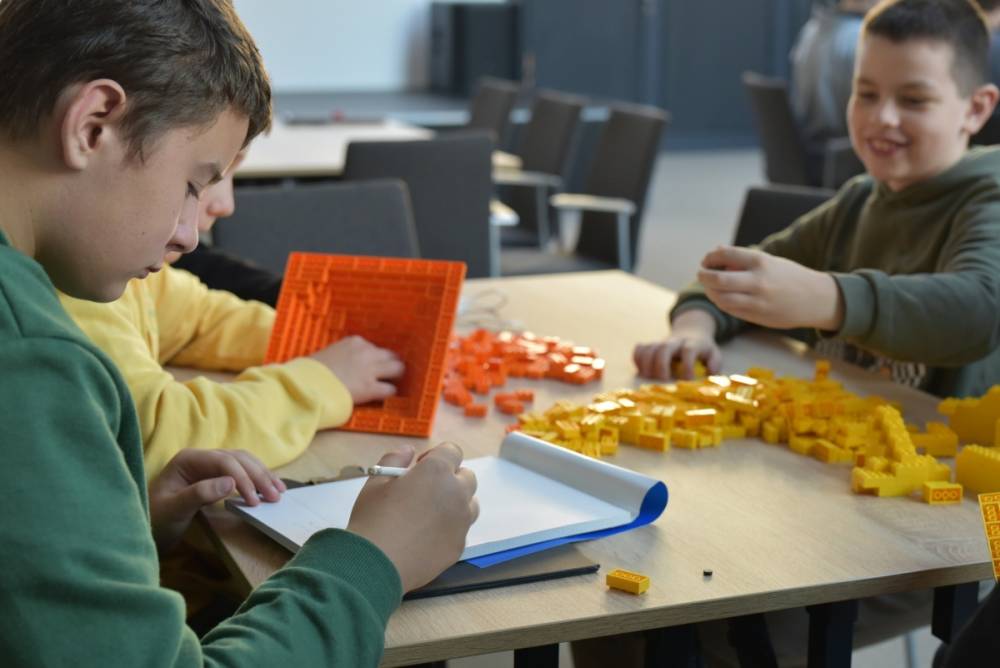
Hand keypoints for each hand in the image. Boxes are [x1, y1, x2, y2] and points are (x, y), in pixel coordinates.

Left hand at [148, 449, 284, 552]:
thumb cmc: (154, 520)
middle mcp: (200, 458)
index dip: (243, 478)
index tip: (254, 500)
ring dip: (262, 475)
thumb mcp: (173, 510)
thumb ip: (199, 494)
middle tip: (274, 496)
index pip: (224, 461)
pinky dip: (256, 479)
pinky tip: (267, 487)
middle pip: (237, 458)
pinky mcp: (214, 477)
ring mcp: (208, 466)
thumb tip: (231, 483)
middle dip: (258, 476)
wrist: (142, 530)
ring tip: (278, 492)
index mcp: (188, 459)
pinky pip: (240, 472)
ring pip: (243, 462)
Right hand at [309, 335, 404, 403]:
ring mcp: (370, 370)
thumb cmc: (312, 371)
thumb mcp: (330, 353)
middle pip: (391, 355)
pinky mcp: (370, 388)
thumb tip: (350, 363)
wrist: (307, 384)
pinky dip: (389, 392)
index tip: (373, 365)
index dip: (376, 358)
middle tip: (390, 373)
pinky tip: (383, 395)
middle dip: (391, 364)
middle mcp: (366, 352)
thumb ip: (345, 355)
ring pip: (398, 369)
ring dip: (395, 376)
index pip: (375, 347)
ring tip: (391, 382)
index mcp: (355, 342)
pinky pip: (390, 389)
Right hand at [347, 443, 478, 591]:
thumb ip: (395, 459)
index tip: (418, 468)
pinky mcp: (459, 546)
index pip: (453, 451)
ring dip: (455, 503)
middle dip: (449, 478)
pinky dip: (450, 528)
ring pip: (470, 504)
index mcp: (437, 471)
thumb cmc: (373, 518)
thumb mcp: (376, 481)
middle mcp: (457, 493)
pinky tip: (427, 538)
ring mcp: (461, 522)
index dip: (436, 456)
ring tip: (429, 515)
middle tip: (424, 491)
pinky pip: (461, 530)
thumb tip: (409, 452)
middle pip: (466, 477)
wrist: (376, 564)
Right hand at [634, 308, 721, 379]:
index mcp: (692, 344)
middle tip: (662, 380)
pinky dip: (637, 359)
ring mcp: (661, 342)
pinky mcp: (651, 345)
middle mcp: (675, 342)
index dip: (688, 365)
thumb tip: (710, 373)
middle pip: (664, 348)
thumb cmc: (702, 350)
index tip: (688, 381)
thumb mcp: (713, 353)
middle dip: (661, 364)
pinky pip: (639, 349)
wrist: (690, 332)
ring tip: (647, 378)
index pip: (689, 350)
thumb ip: (715, 363)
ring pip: (649, 348)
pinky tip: (640, 371)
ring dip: (646, 364)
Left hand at [697, 246, 843, 330]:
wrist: (816, 299)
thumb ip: (743, 258)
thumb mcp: (770, 261)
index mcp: (761, 261)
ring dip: (710, 292)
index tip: (707, 259)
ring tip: (710, 287)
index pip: (725, 254)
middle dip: (704, 275)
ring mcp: (758, 300)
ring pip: (721, 298)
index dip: (710, 257)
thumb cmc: (790, 276)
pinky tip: (722, 297)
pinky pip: (731, 310)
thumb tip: (717, 251)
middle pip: (718, 279)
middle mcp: (758, 281)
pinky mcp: (758, 316)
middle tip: (701, 273)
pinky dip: (722, 302)